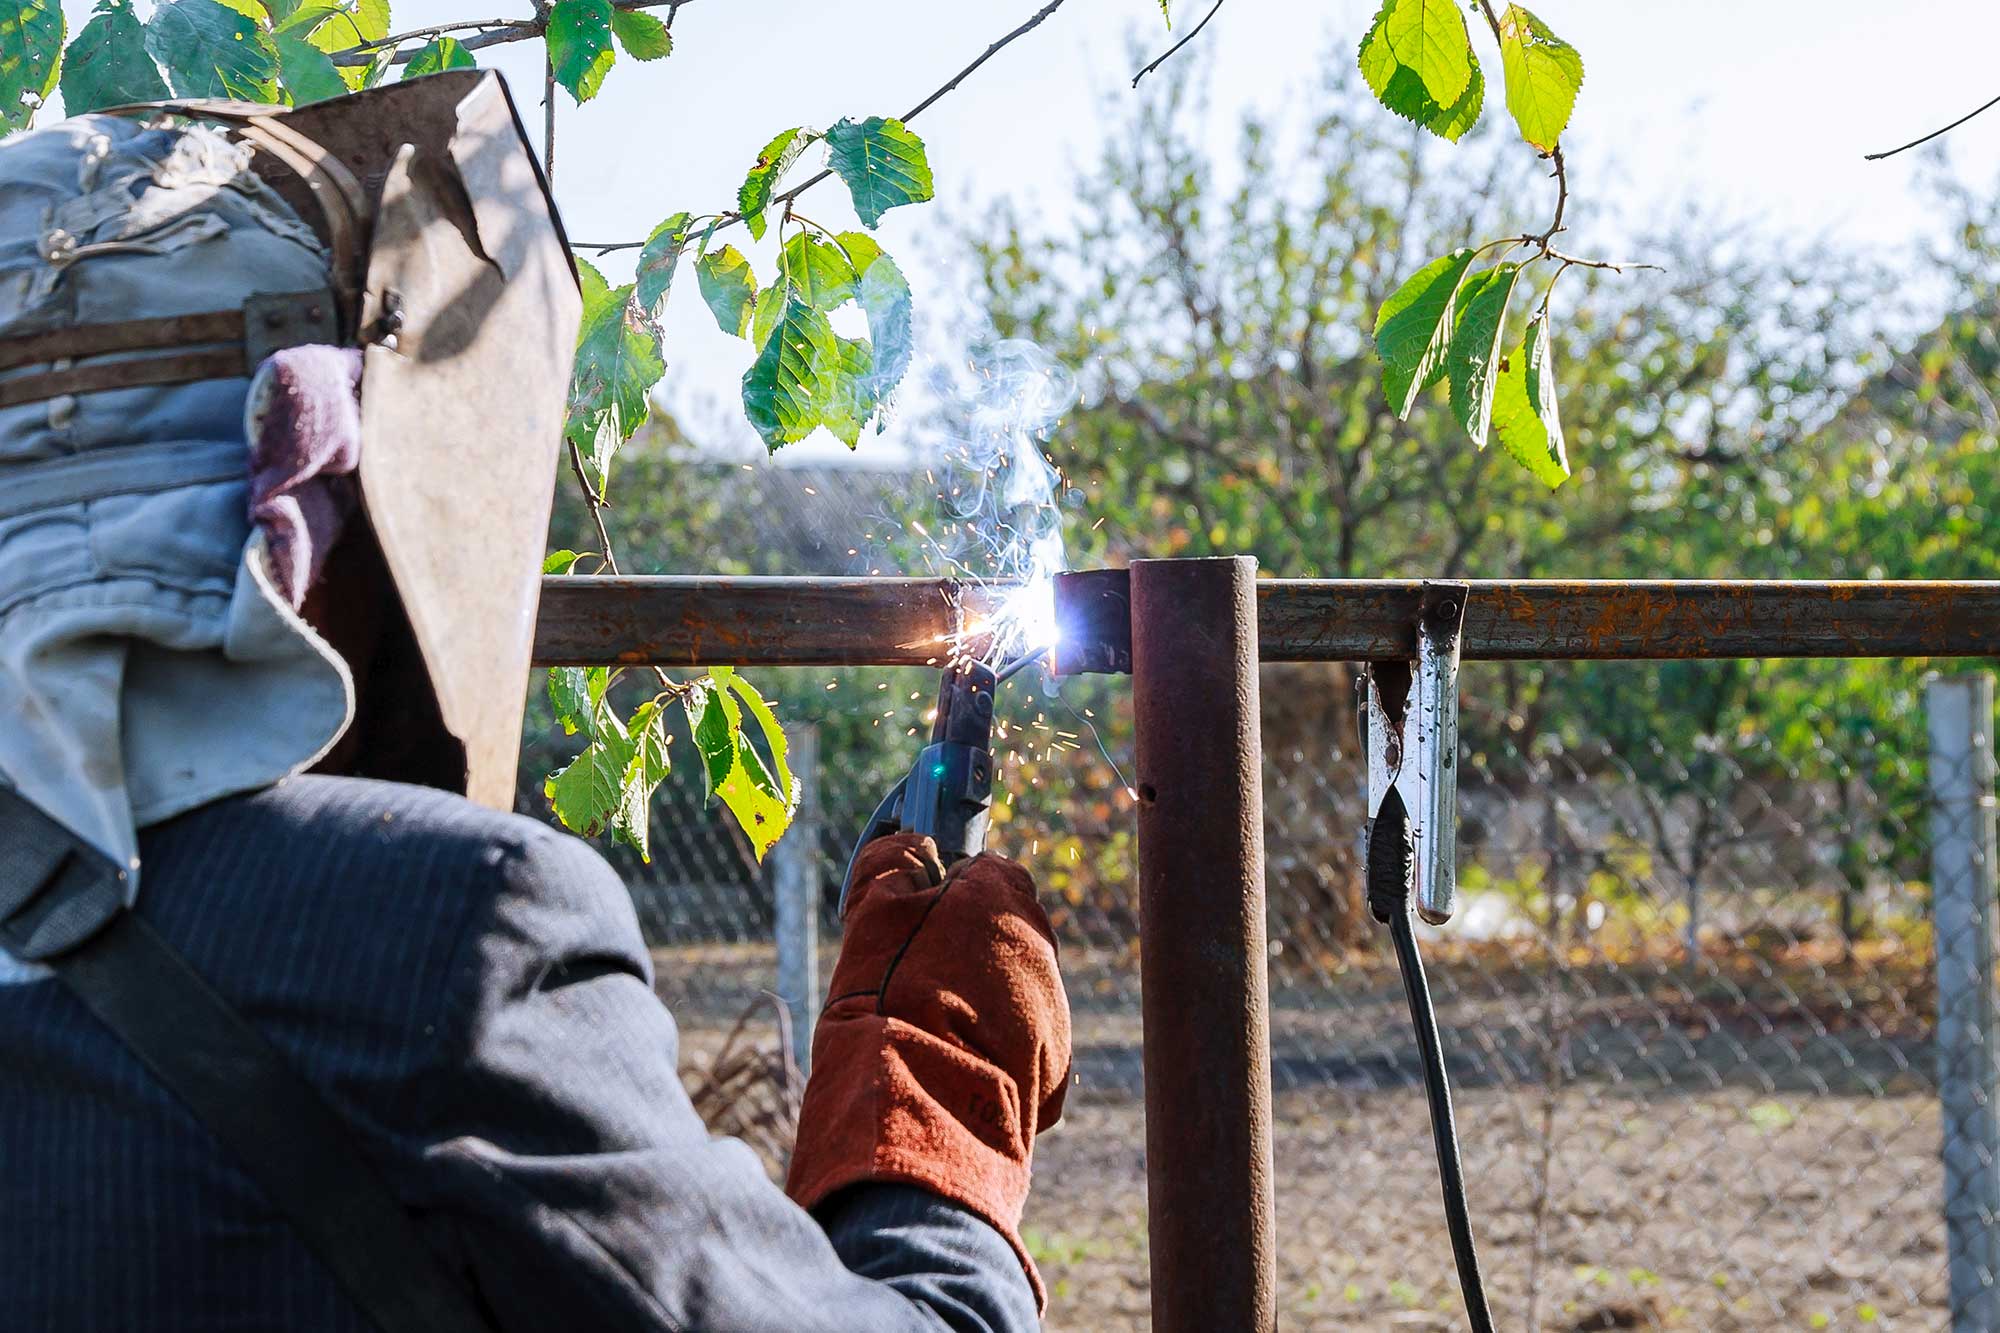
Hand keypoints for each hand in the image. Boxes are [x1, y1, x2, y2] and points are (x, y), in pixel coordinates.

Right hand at [786, 833, 1070, 1308]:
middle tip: (916, 978)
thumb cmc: (891, 995)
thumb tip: (908, 843)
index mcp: (1002, 895)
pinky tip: (952, 1063)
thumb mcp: (872, 914)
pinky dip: (993, 1048)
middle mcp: (1040, 944)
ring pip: (1014, 987)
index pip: (986, 869)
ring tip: (930, 1029)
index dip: (948, 889)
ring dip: (980, 999)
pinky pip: (1022, 1042)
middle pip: (1003, 930)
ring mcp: (1054, 1005)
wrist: (922, 1097)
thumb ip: (890, 864)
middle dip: (966, 946)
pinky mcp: (1057, 1062)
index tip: (916, 915)